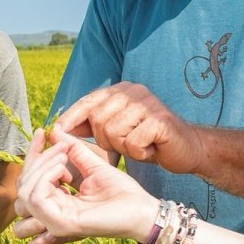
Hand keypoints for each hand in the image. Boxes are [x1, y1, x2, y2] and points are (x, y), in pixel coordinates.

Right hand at [14, 128, 157, 243]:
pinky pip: (37, 198)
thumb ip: (72, 150)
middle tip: (61, 147)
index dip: (33, 153)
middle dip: (37, 159)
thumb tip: (53, 132)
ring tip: (64, 158)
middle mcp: (52, 213)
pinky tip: (64, 168)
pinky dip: (46, 177)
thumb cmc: (122, 192)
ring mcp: (54, 220)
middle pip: (23, 185)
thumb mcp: (93, 164)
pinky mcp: (61, 224)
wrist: (142, 209)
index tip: (41, 131)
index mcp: (58, 201)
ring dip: (41, 168)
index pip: (31, 179)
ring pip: (25, 192)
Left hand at [54, 82, 202, 173]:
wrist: (187, 149)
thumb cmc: (148, 141)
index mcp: (121, 91)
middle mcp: (133, 92)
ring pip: (113, 132)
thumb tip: (58, 129)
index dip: (70, 118)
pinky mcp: (160, 120)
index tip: (56, 133)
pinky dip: (139, 153)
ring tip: (139, 146)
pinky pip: (132, 142)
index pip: (88, 101)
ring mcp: (148, 104)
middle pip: (97, 119)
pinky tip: (150, 149)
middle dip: (105, 141)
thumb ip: (92, 127)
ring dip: (123, 148)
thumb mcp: (115, 132)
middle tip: (124, 145)